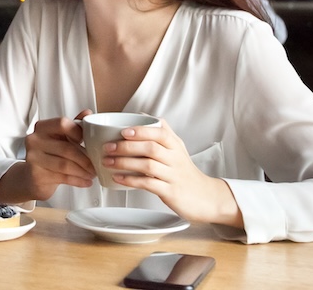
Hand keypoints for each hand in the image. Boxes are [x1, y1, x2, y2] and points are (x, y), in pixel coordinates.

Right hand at [0, 109, 94, 202]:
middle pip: (66, 148)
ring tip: (92, 174)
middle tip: (96, 165)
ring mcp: (33, 158)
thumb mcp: (60, 138)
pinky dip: (78, 180)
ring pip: (65, 165)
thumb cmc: (49, 155)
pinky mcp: (36, 175)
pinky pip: (62, 178)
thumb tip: (88, 113)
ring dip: (83, 171)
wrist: (32, 177)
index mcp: (42, 127)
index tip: (88, 142)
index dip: (78, 132)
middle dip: (86, 159)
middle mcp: (34, 140)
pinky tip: (86, 181)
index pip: (62, 123)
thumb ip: (74, 125)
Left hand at [103, 119, 243, 227]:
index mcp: (175, 145)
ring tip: (108, 162)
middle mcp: (175, 159)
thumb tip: (141, 114)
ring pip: (147, 166)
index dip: (141, 131)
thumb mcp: (177, 148)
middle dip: (126, 147)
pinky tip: (118, 178)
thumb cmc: (184, 171)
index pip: (160, 132)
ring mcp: (173, 176)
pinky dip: (131, 180)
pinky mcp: (170, 192)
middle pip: (151, 148)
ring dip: (124, 163)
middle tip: (108, 147)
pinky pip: (148, 184)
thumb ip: (162, 131)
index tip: (123, 131)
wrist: (204, 197)